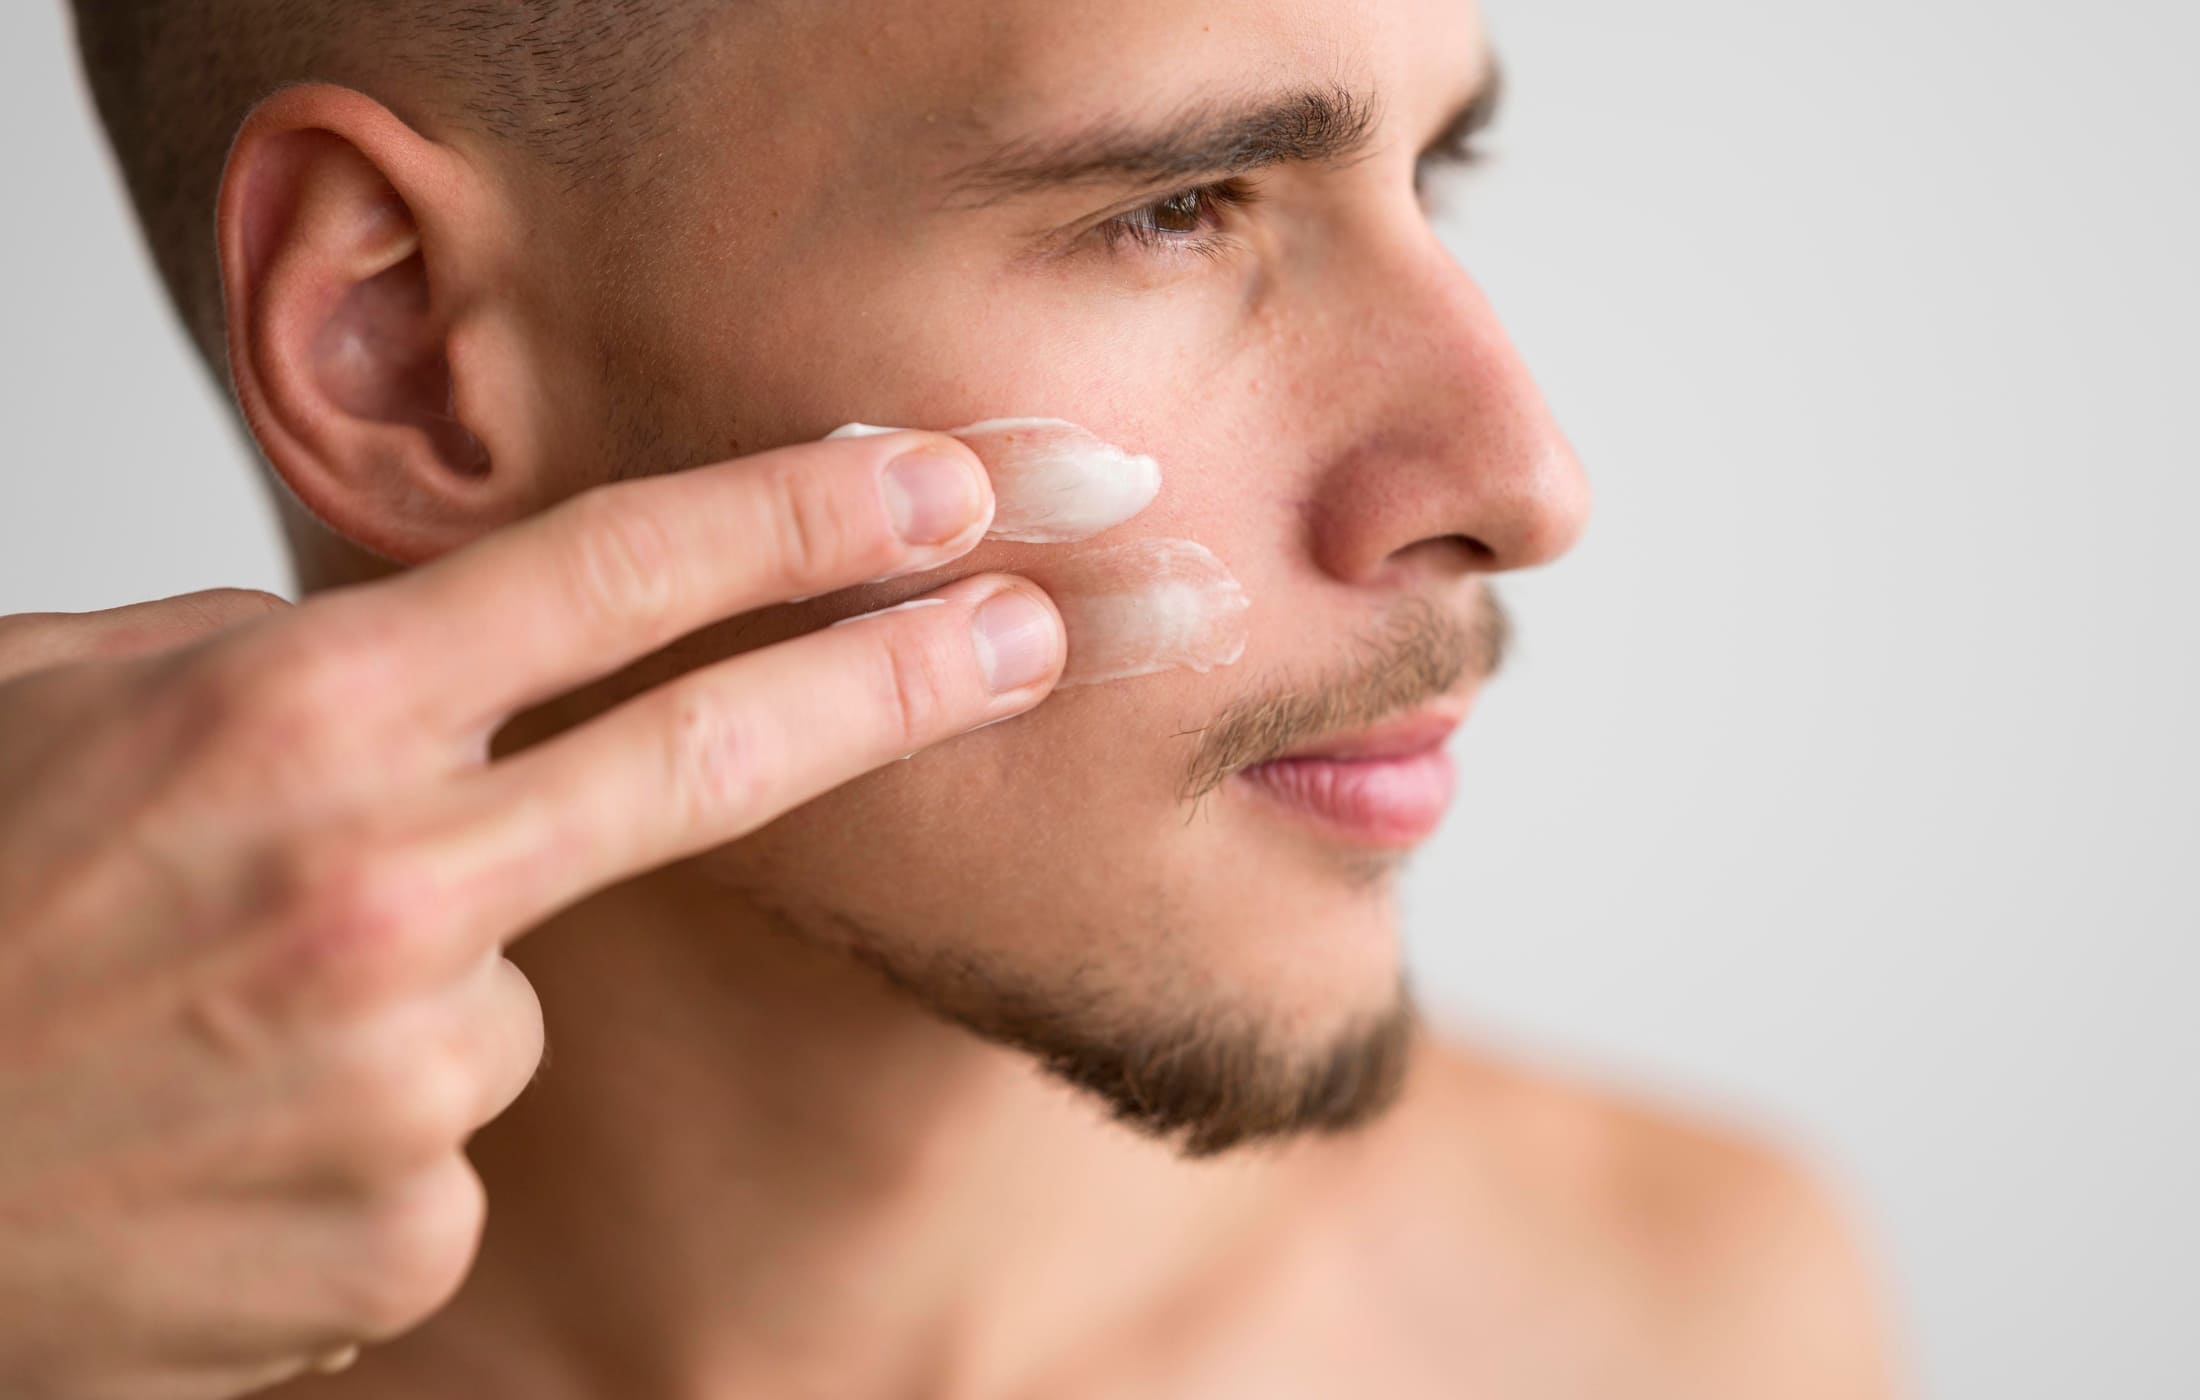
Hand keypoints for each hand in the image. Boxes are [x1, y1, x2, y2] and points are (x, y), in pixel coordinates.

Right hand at [0, 430, 1059, 1399]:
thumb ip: (276, 662)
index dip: (799, 515)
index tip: (941, 482)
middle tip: (1047, 626)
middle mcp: (376, 884)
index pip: (612, 576)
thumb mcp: (61, 703)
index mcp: (291, 716)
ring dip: (411, 987)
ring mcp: (405, 1075)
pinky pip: (455, 1140)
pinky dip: (366, 1124)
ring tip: (208, 1026)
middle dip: (904, 676)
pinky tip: (224, 1137)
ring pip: (514, 987)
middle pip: (712, 757)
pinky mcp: (407, 1234)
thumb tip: (456, 655)